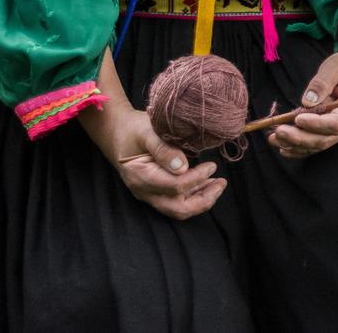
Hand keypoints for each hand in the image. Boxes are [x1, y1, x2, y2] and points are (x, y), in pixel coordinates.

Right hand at [86, 105, 225, 219]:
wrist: (116, 131)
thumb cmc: (132, 128)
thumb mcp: (147, 132)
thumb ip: (164, 149)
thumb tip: (183, 167)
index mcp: (141, 176)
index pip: (175, 187)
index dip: (197, 178)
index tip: (212, 166)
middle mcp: (144, 191)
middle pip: (177, 209)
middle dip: (203, 200)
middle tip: (221, 183)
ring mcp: (149, 193)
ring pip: (178, 208)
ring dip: (201, 199)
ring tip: (219, 184)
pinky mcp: (155, 190)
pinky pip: (176, 201)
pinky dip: (194, 196)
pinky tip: (208, 184)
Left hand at [270, 14, 337, 158]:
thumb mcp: (337, 65)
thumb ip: (323, 81)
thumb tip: (308, 101)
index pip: (337, 123)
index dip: (317, 124)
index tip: (297, 118)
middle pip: (325, 139)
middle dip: (300, 138)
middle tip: (279, 131)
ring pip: (317, 145)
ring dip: (295, 144)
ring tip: (273, 138)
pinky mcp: (329, 132)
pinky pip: (314, 145)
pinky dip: (297, 148)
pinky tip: (282, 146)